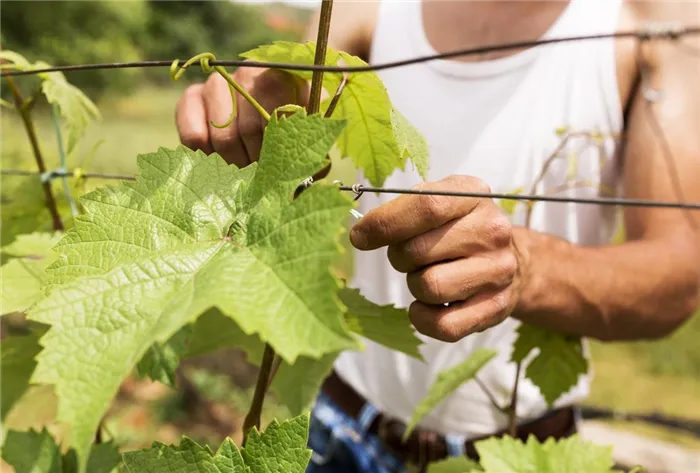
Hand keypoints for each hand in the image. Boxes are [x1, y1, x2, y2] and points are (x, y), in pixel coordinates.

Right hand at [175, 66, 308, 166]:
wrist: (263, 106)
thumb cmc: (292, 125)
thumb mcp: (309, 135)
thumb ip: (312, 153)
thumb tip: (304, 182)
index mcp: (283, 76)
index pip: (278, 120)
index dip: (277, 152)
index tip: (280, 168)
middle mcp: (248, 71)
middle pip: (249, 131)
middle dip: (257, 163)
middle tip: (261, 174)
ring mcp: (218, 82)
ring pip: (223, 136)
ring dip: (234, 163)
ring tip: (243, 169)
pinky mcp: (192, 97)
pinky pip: (194, 136)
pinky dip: (207, 157)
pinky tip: (219, 159)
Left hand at [350, 175, 524, 341]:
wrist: (514, 261)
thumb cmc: (460, 228)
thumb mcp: (439, 202)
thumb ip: (403, 210)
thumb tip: (361, 234)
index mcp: (473, 195)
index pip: (425, 206)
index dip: (384, 224)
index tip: (359, 236)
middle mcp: (492, 231)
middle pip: (417, 250)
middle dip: (399, 257)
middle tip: (410, 257)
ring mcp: (497, 271)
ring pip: (429, 287)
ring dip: (415, 284)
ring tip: (428, 275)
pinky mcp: (495, 307)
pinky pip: (443, 325)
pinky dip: (423, 318)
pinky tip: (428, 305)